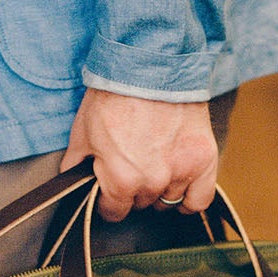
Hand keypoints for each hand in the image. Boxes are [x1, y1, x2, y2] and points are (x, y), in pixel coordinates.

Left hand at [61, 89, 218, 221]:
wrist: (149, 64)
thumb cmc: (113, 96)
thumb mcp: (82, 133)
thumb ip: (76, 167)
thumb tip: (74, 186)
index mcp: (122, 180)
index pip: (113, 212)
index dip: (107, 200)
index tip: (107, 188)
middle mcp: (153, 182)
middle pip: (141, 205)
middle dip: (132, 190)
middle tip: (130, 164)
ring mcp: (182, 171)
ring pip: (168, 202)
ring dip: (159, 190)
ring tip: (154, 164)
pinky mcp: (204, 159)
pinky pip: (200, 199)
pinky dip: (190, 198)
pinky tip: (180, 187)